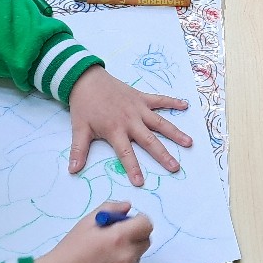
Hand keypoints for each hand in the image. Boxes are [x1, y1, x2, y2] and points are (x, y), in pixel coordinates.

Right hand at [33, 201, 152, 262]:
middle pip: (146, 240)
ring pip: (137, 256)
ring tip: (105, 255)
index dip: (138, 221)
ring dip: (129, 252)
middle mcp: (127, 256)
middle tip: (116, 237)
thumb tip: (128, 207)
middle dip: (135, 235)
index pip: (147, 224)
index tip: (127, 223)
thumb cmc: (71, 248)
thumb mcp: (87, 222)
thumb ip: (110, 209)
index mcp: (119, 237)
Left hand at [66, 65, 192, 184]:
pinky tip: (185, 105)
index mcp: (115, 130)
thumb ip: (79, 150)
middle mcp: (130, 120)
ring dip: (174, 132)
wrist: (86, 79)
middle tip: (175, 167)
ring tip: (188, 142)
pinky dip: (172, 102)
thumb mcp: (79, 128)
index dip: (133, 168)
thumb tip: (73, 170)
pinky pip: (159, 100)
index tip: (141, 182)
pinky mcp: (141, 97)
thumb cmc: (84, 106)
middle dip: (162, 154)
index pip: (126, 153)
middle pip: (149, 140)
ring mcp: (138, 108)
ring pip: (160, 122)